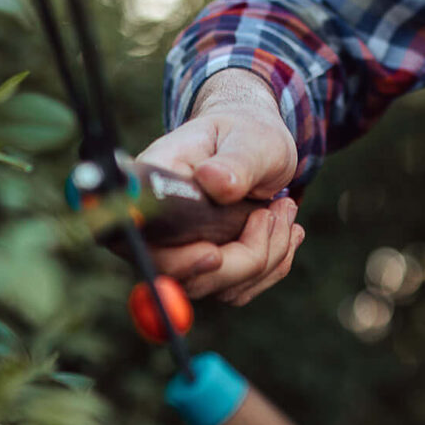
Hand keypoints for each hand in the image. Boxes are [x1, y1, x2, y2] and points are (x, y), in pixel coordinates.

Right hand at [137, 69, 301, 305]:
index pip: (139, 238)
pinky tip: (285, 232)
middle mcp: (157, 227)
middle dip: (244, 255)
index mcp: (152, 186)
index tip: (213, 255)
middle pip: (183, 275)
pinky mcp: (205, 270)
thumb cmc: (247, 136)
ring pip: (218, 286)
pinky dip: (272, 266)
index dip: (173, 259)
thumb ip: (236, 162)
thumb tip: (215, 182)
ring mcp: (179, 253)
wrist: (257, 147)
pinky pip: (238, 289)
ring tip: (285, 210)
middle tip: (279, 210)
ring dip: (266, 255)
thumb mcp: (250, 139)